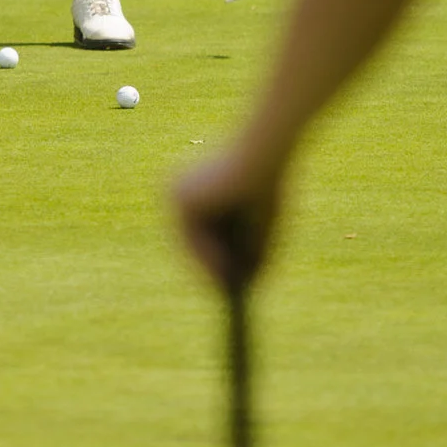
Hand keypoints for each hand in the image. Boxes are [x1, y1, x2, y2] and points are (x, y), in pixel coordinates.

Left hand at [172, 145, 280, 292]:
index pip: (197, 229)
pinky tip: (225, 277)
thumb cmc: (269, 182)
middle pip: (190, 239)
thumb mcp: (263, 225)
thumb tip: (248, 285)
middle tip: (221, 292)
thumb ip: (254, 253)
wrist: (265, 154)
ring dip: (207, 268)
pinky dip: (207, 260)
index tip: (221, 281)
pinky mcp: (181, 200)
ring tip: (225, 292)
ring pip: (190, 243)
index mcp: (198, 186)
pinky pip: (193, 240)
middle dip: (206, 267)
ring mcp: (177, 194)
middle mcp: (181, 188)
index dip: (209, 257)